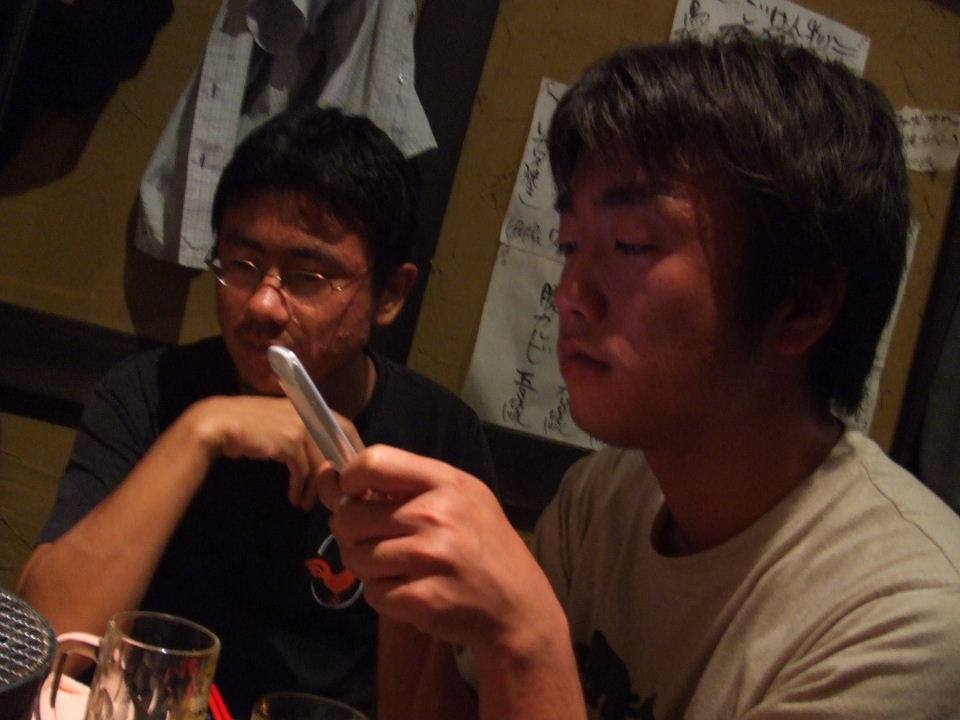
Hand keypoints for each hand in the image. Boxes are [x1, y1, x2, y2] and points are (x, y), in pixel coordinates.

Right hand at [186, 395, 343, 510]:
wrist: (217, 424)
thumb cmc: (245, 427)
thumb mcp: (278, 425)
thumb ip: (299, 433)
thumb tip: (318, 455)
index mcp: (308, 406)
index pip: (343, 425)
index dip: (351, 447)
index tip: (350, 470)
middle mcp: (308, 412)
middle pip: (338, 443)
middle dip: (342, 469)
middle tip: (339, 491)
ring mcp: (299, 425)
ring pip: (321, 461)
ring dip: (316, 487)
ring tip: (307, 503)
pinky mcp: (289, 441)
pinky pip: (303, 470)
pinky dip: (300, 487)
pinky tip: (294, 498)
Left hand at [329, 445, 563, 657]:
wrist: (518, 605)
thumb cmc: (482, 545)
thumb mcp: (457, 498)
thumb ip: (399, 485)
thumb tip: (327, 475)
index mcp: (445, 481)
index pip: (372, 463)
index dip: (349, 479)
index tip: (353, 496)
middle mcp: (436, 515)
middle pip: (351, 515)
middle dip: (350, 532)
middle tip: (370, 540)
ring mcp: (429, 557)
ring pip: (356, 557)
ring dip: (367, 566)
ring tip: (395, 567)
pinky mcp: (422, 597)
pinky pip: (373, 592)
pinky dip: (383, 594)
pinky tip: (409, 591)